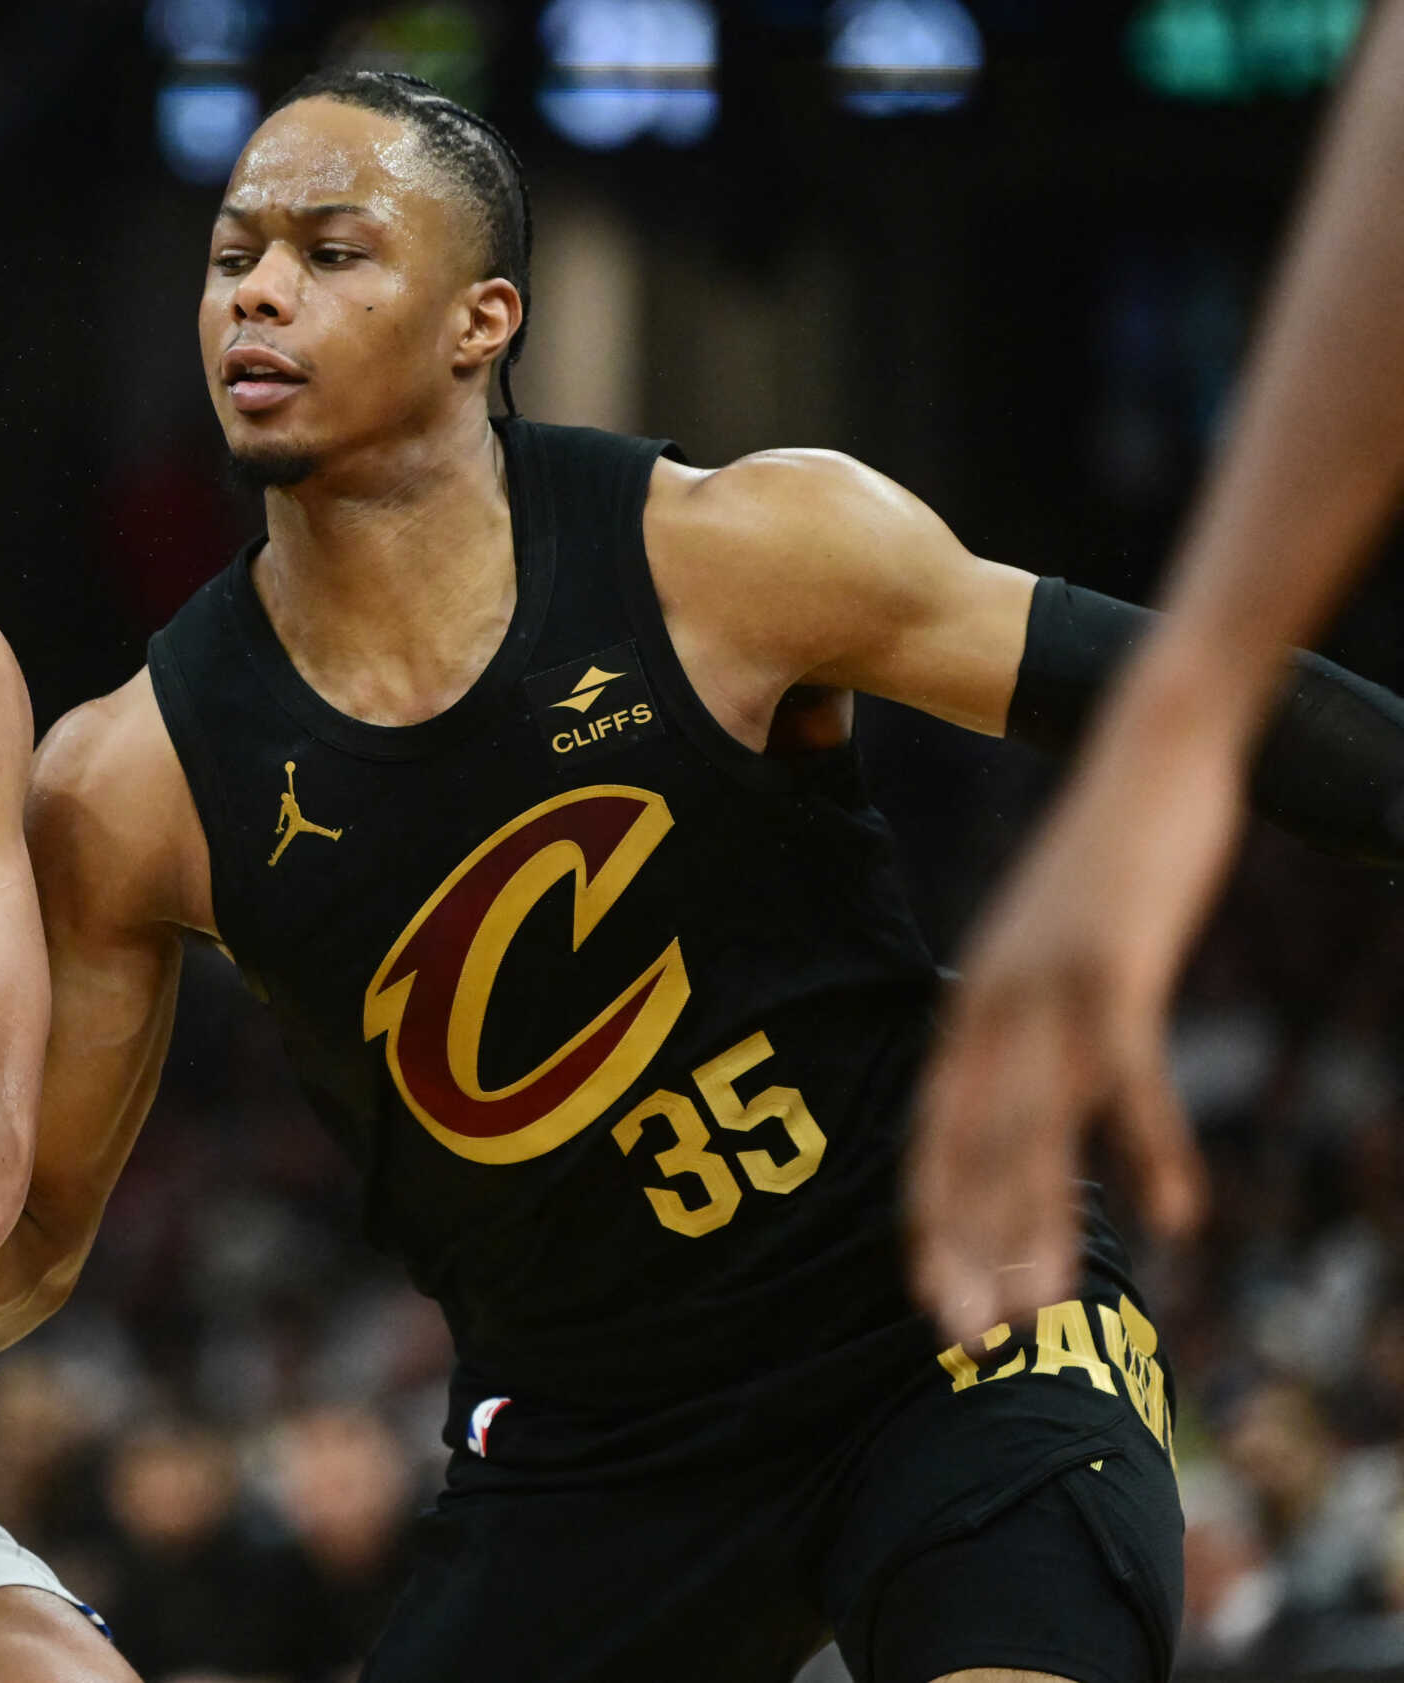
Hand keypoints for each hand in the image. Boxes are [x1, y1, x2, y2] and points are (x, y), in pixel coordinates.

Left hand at [909, 704, 1226, 1343]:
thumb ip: (1030, 1030)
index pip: (930, 1141)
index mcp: (967, 1010)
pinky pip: (1124, 1075)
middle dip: (967, 1255)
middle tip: (969, 1349)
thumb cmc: (1103, 867)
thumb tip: (1034, 1108)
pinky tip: (1171, 1216)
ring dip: (1035, 1227)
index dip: (930, 1229)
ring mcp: (1047, 989)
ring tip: (1042, 1314)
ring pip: (1031, 1130)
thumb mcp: (1047, 955)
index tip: (930, 1311)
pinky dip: (1145, 1146)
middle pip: (968, 1154)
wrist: (1146, 751)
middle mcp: (988, 1007)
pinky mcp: (1114, 967)